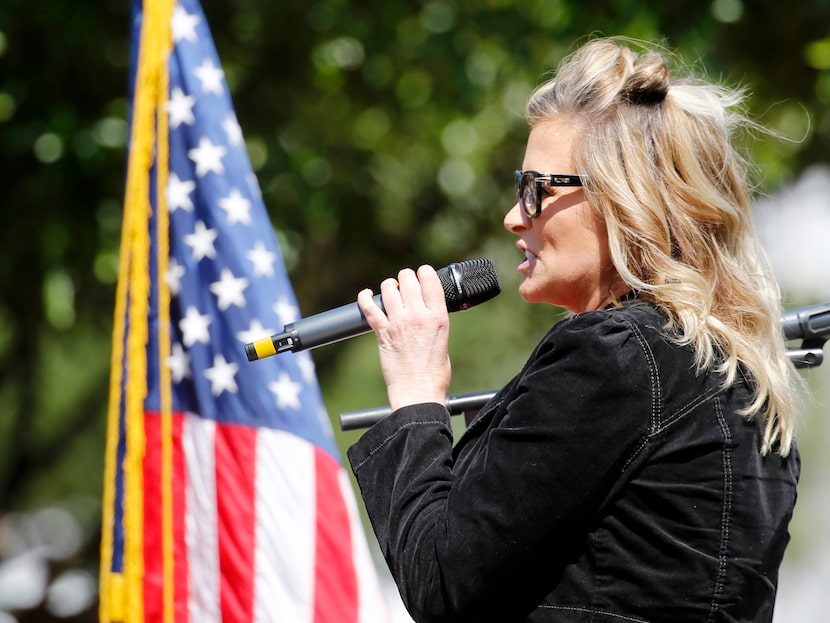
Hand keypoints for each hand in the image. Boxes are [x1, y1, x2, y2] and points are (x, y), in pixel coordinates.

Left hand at [357, 265, 450, 410]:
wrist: (418, 391)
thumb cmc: (434, 372)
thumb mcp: (443, 339)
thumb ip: (435, 320)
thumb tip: (427, 310)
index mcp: (438, 316)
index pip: (429, 279)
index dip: (423, 272)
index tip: (421, 275)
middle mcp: (418, 315)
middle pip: (407, 279)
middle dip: (404, 278)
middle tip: (404, 285)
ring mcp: (398, 323)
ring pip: (388, 288)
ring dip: (388, 287)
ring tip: (389, 293)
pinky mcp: (382, 332)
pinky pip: (369, 307)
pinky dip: (365, 298)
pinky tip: (366, 295)